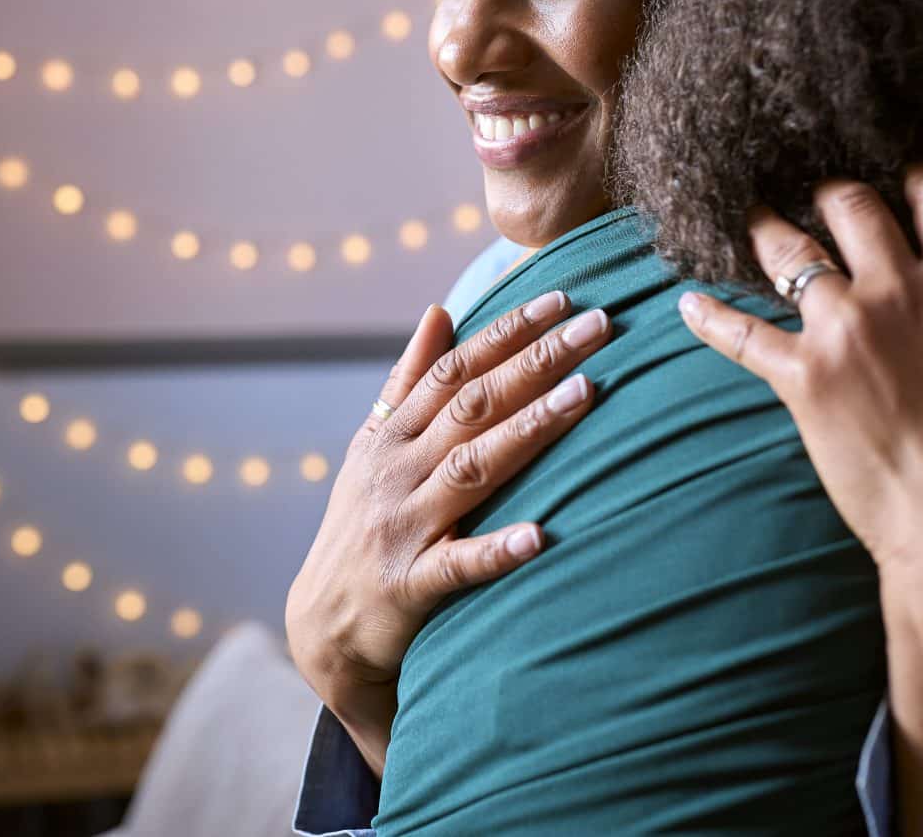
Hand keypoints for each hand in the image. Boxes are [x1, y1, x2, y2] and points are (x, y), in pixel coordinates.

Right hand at [285, 293, 611, 775]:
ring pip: (474, 467)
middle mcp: (398, 470)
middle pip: (474, 404)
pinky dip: (498, 548)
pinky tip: (540, 534)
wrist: (323, 625)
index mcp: (393, 434)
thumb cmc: (363, 523)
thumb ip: (409, 381)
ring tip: (585, 392)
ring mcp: (404, 525)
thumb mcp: (374, 447)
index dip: (508, 331)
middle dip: (537, 360)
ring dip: (530, 428)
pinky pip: (460, 563)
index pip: (457, 368)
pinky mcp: (412, 584)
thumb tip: (439, 310)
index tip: (562, 298)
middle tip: (599, 325)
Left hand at [677, 166, 922, 835]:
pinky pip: (742, 338)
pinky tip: (685, 302)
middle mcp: (895, 290)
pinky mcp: (801, 382)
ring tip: (750, 214)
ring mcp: (841, 333)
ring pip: (788, 255)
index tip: (912, 181)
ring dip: (768, 229)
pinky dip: (709, 317)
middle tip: (825, 192)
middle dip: (837, 193)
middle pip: (850, 208)